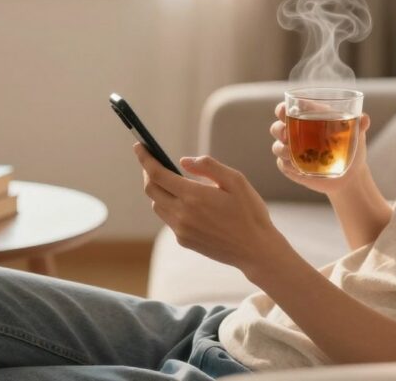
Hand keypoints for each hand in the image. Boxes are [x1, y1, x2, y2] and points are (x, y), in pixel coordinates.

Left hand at [133, 143, 287, 276]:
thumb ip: (208, 167)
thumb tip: (183, 161)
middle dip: (148, 172)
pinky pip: (168, 219)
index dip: (145, 158)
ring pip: (157, 205)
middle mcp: (182, 214)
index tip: (139, 146)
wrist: (256, 250)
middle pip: (151, 190)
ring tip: (171, 181)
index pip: (156, 174)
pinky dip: (170, 206)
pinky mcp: (184, 241)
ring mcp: (181, 230)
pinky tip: (185, 203)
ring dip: (159, 191)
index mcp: (194, 196)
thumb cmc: (249, 212)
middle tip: (154, 161)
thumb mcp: (236, 181)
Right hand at [271, 102, 371, 195]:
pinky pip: (282, 165)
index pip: (287, 109)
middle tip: (286, 135)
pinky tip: (295, 167)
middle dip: (278, 129)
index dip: (282, 109)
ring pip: (277, 146)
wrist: (351, 176)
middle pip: (277, 127)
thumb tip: (365, 119)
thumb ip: (359, 125)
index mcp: (308, 118)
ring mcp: (292, 151)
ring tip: (290, 154)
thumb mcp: (356, 135)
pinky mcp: (292, 168)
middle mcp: (296, 133)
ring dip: (280, 148)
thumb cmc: (352, 148)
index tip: (284, 111)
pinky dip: (286, 165)